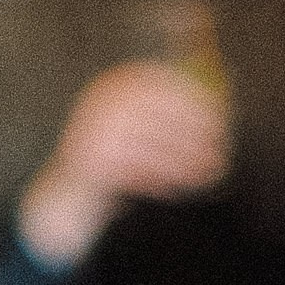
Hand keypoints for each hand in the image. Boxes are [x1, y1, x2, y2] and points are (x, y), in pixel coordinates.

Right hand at [16, 59, 230, 267]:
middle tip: (220, 150)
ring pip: (150, 145)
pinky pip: (136, 172)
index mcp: (110, 88)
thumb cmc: (109, 167)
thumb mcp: (134, 135)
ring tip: (208, 173)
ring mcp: (91, 134)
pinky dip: (161, 180)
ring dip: (184, 161)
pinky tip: (177, 189)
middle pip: (156, 112)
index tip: (221, 114)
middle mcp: (98, 105)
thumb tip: (215, 110)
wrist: (63, 202)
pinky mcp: (90, 165)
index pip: (157, 82)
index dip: (191, 98)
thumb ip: (164, 120)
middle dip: (192, 132)